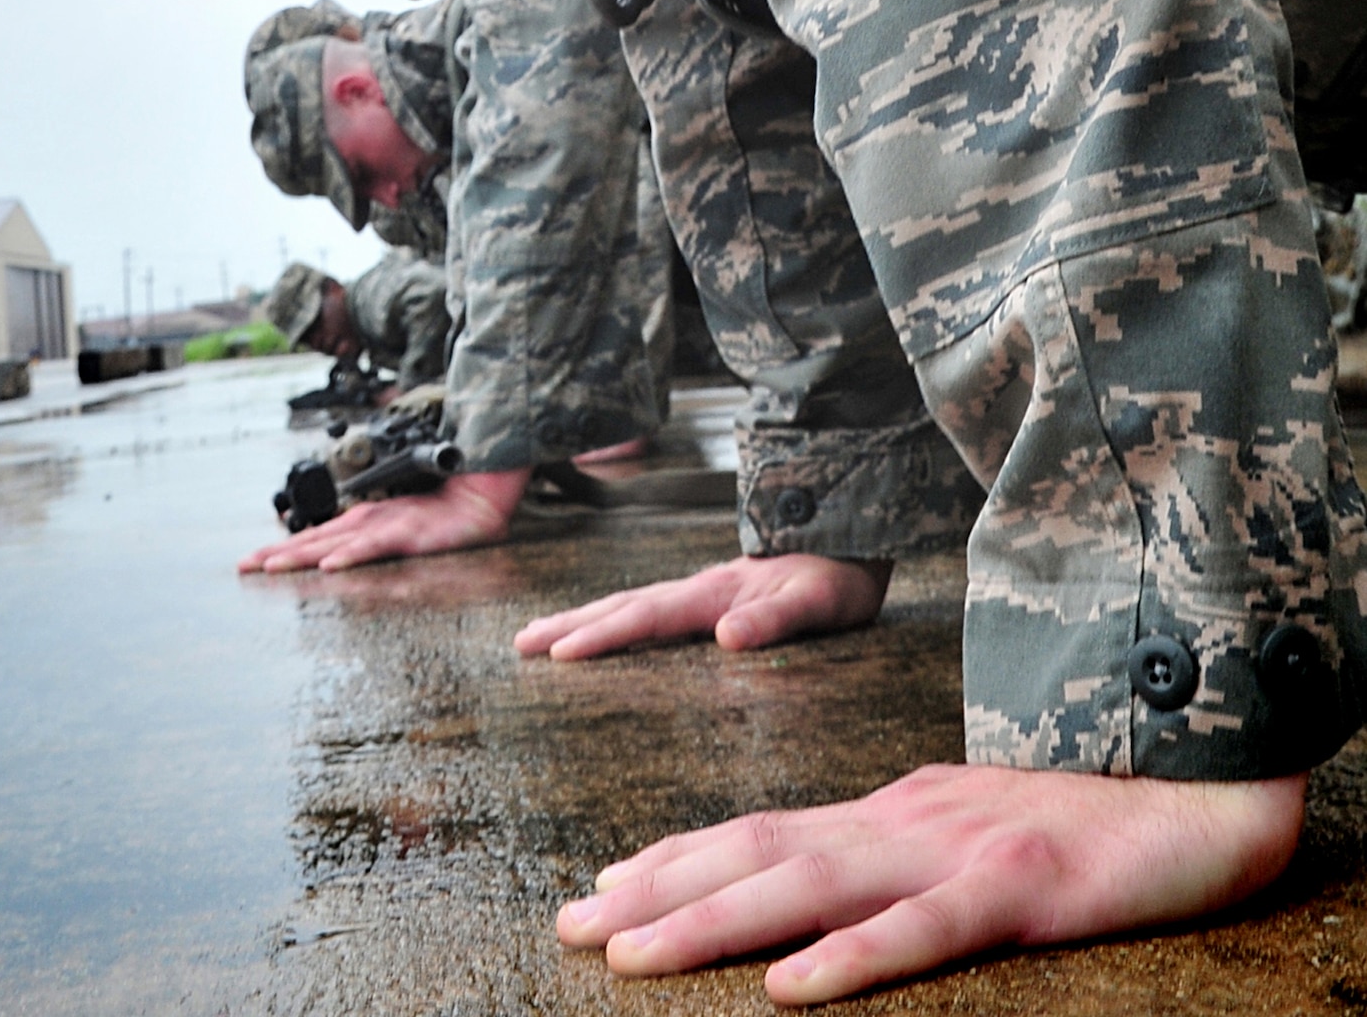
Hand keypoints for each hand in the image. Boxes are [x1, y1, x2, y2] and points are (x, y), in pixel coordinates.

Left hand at [238, 468, 530, 572]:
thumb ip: (375, 541)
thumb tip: (342, 560)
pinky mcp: (412, 533)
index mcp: (366, 520)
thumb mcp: (404, 529)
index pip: (316, 536)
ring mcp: (389, 525)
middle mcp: (370, 519)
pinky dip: (351, 555)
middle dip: (278, 553)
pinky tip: (330, 565)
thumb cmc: (446, 511)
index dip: (283, 548)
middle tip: (243, 567)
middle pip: (316, 538)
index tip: (250, 562)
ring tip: (271, 567)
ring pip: (337, 541)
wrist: (485, 492)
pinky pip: (377, 546)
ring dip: (302, 554)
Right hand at [514, 553, 889, 659]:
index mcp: (716, 592)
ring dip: (584, 618)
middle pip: (624, 606)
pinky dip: (615, 617)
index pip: (649, 617)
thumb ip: (776, 617)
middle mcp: (700, 588)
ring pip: (631, 603)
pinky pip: (650, 607)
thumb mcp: (819, 601)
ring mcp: (703, 589)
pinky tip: (605, 628)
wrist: (854, 537)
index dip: (604, 636)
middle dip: (572, 625)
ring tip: (541, 635)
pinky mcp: (712, 595)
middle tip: (521, 643)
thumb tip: (727, 637)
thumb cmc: (841, 576)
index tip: (559, 655)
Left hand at [557, 762, 1305, 1003]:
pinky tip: (793, 986)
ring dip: (714, 919)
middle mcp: (905, 818)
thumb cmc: (1084, 812)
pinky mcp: (1019, 886)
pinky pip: (925, 930)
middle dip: (659, 890)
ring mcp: (957, 849)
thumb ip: (893, 844)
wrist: (1195, 783)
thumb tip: (821, 870)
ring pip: (815, 884)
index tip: (599, 890)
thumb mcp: (967, 825)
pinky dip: (854, 958)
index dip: (675, 858)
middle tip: (573, 927)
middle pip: (761, 850)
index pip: (762, 828)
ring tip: (633, 953)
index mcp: (893, 807)